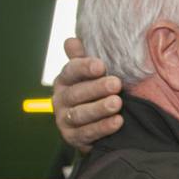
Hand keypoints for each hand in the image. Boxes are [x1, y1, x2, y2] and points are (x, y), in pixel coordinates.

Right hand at [53, 37, 123, 151]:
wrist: (94, 127)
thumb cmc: (94, 93)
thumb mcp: (91, 75)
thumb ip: (82, 59)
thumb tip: (72, 40)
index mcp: (65, 80)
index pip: (71, 71)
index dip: (84, 67)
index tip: (101, 66)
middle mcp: (60, 99)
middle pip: (76, 93)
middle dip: (96, 88)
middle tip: (116, 84)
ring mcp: (64, 120)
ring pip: (80, 114)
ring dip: (99, 108)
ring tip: (117, 103)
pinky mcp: (72, 138)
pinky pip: (87, 133)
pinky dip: (103, 128)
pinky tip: (118, 121)